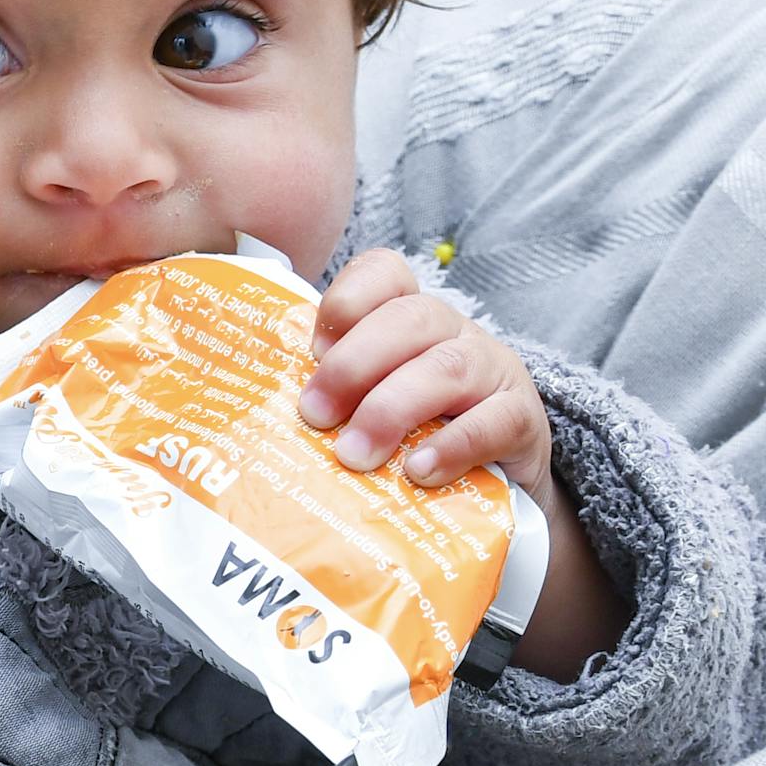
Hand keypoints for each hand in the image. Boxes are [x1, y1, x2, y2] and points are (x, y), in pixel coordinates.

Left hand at [302, 249, 626, 681]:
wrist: (498, 492)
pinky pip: (493, 421)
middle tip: (314, 417)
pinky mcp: (522, 420)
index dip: (348, 299)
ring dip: (392, 410)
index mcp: (410, 319)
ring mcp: (493, 372)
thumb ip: (328, 399)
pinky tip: (418, 472)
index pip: (385, 273)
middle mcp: (453, 333)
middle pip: (410, 320)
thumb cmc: (415, 442)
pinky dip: (452, 445)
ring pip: (446, 368)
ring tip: (355, 455)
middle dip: (354, 366)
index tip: (314, 346)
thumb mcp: (371, 408)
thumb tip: (243, 413)